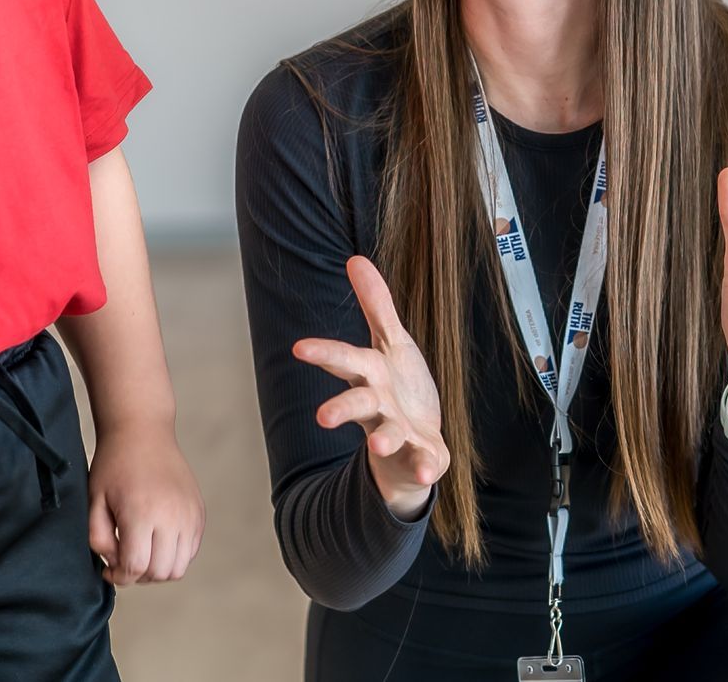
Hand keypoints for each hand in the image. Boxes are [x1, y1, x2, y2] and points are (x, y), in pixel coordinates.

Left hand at [85, 424, 204, 586]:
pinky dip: (174, 554)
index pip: (136, 568)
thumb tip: (115, 564)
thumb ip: (99, 540)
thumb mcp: (94, 503)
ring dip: (158, 568)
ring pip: (179, 567)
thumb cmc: (115, 465)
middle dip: (138, 575)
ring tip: (143, 551)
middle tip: (124, 559)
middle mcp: (172, 516)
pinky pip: (191, 549)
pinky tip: (157, 539)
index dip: (119, 577)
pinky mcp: (199, 511)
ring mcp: (190, 514)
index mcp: (142, 513)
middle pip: (160, 572)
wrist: (144, 432)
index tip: (109, 569)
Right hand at [292, 256, 449, 519]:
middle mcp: (380, 407)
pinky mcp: (421, 454)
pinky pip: (422, 461)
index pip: (345, 361)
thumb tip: (355, 258)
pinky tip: (428, 468)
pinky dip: (424, 466)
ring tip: (378, 443)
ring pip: (387, 435)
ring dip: (384, 438)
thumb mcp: (391, 342)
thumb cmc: (397, 387)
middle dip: (341, 409)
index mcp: (372, 376)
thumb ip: (376, 305)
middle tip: (323, 417)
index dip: (324, 354)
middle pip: (357, 404)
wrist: (411, 446)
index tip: (299, 348)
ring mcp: (399, 433)